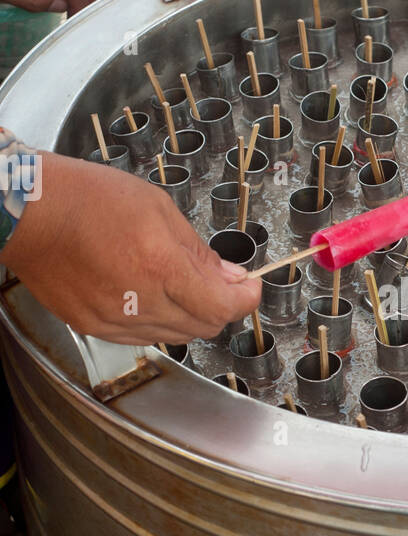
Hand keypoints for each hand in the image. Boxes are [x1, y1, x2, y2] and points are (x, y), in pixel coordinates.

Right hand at [2, 153, 260, 342]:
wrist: (28, 213)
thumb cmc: (87, 199)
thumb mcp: (158, 209)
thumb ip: (198, 251)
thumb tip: (231, 277)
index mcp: (159, 266)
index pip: (222, 306)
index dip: (245, 300)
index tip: (250, 288)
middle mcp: (139, 300)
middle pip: (203, 326)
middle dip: (219, 306)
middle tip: (218, 283)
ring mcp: (114, 319)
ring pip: (174, 335)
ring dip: (187, 315)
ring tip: (176, 283)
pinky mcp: (93, 327)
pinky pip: (141, 337)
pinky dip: (156, 321)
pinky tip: (147, 294)